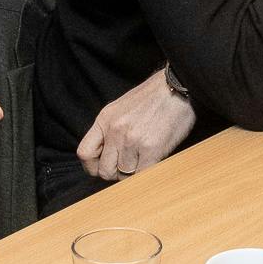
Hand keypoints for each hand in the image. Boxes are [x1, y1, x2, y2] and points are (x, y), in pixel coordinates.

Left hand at [76, 68, 198, 180]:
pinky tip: (153, 159)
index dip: (92, 166)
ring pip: (124, 176)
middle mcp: (115, 130)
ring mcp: (132, 141)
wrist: (178, 87)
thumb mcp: (121, 108)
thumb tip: (105, 155)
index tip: (103, 166)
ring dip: (134, 172)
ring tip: (144, 158)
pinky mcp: (151, 149)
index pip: (84, 153)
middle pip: (104, 170)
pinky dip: (147, 173)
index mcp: (105, 119)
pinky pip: (141, 175)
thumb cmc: (153, 97)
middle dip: (116, 173)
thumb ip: (109, 130)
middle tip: (129, 165)